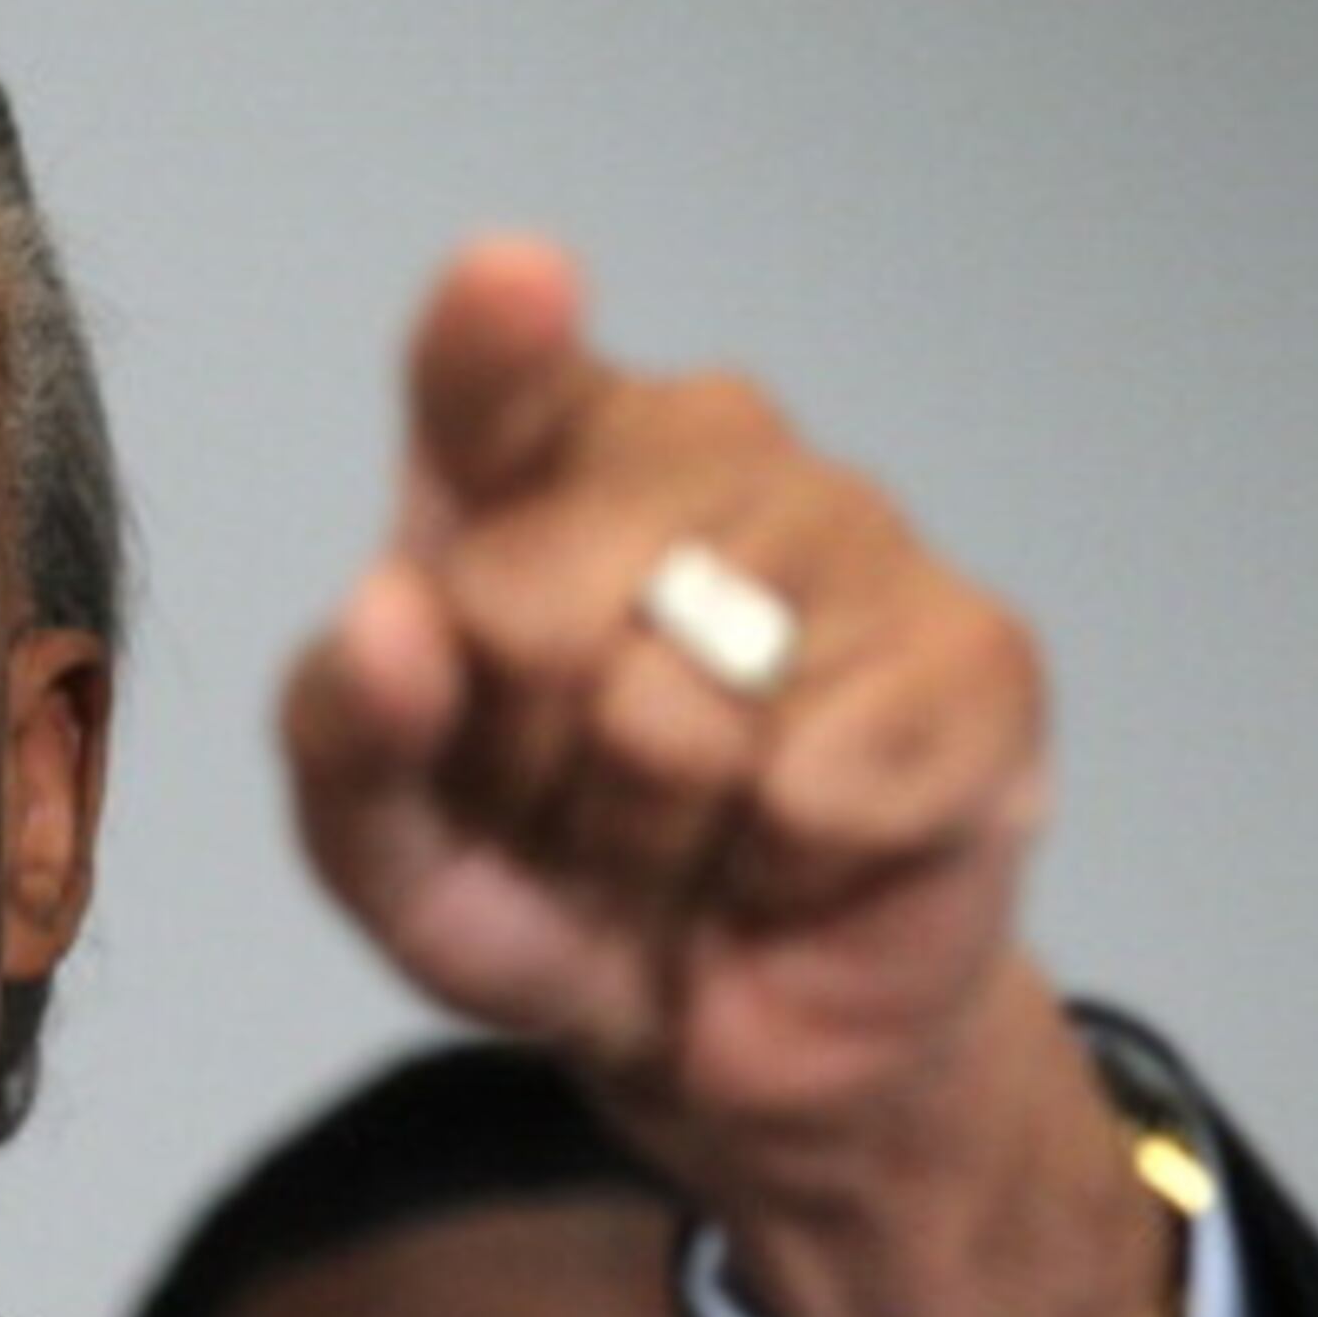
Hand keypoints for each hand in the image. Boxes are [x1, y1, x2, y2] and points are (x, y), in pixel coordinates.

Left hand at [281, 237, 1165, 1316]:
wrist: (713, 1028)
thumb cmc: (539, 881)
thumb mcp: (385, 842)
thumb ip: (342, 729)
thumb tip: (385, 616)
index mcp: (524, 463)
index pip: (492, 374)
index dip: (496, 338)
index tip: (515, 287)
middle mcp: (693, 453)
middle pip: (531, 605)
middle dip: (526, 762)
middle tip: (569, 800)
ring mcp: (849, 530)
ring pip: (675, 708)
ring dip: (649, 829)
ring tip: (677, 829)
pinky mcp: (975, 653)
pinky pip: (818, 784)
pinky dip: (778, 865)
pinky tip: (793, 852)